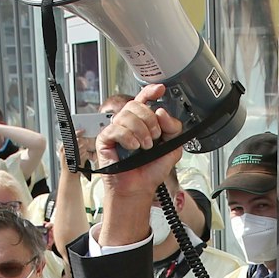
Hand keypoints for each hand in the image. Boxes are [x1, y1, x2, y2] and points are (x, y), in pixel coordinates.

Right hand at [96, 84, 183, 213]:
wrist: (139, 188)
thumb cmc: (151, 170)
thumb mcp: (172, 148)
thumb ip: (173, 128)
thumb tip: (161, 111)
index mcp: (143, 121)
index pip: (144, 99)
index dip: (151, 91)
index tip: (160, 89)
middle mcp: (129, 123)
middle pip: (136, 104)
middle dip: (149, 119)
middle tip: (155, 137)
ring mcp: (116, 129)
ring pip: (127, 114)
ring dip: (141, 131)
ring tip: (144, 147)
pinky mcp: (105, 139)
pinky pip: (116, 128)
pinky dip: (128, 137)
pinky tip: (133, 147)